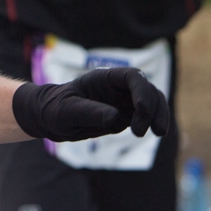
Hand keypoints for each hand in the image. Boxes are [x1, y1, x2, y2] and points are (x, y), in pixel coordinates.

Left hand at [13, 68, 170, 141]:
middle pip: (147, 89)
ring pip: (153, 101)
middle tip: (138, 132)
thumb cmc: (55, 109)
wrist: (51, 119)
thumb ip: (90, 112)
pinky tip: (156, 132)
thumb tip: (117, 118)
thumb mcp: (67, 111)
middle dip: (151, 108)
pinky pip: (149, 115)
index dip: (142, 90)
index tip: (141, 109)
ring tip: (158, 133)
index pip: (132, 77)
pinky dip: (156, 121)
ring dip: (159, 114)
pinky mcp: (128, 114)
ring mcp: (124, 100)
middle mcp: (118, 87)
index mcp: (104, 78)